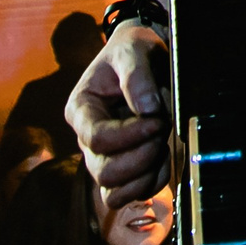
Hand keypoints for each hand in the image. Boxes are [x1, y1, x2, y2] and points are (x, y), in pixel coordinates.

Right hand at [65, 30, 171, 207]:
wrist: (145, 56)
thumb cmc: (132, 51)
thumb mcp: (132, 50)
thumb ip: (136, 76)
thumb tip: (148, 110)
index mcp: (81, 109)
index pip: (96, 138)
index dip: (129, 135)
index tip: (157, 119)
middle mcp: (87, 138)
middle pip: (104, 172)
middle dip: (139, 158)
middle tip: (161, 131)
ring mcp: (104, 157)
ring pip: (114, 192)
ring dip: (144, 175)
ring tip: (162, 146)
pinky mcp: (124, 168)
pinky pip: (132, 194)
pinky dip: (152, 183)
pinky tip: (165, 158)